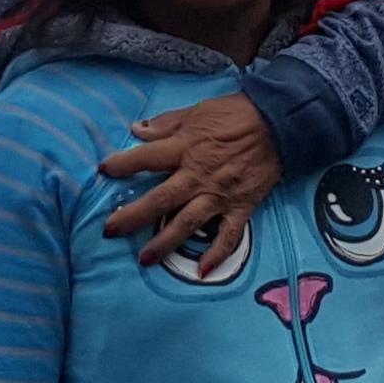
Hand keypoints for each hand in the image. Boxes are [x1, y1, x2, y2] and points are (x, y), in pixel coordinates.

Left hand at [105, 93, 283, 268]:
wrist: (279, 122)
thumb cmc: (236, 114)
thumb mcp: (197, 111)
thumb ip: (166, 124)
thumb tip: (137, 130)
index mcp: (184, 148)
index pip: (146, 158)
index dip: (122, 164)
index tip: (104, 171)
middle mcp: (197, 176)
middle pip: (159, 200)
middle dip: (132, 217)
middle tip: (110, 230)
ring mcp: (219, 195)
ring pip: (186, 223)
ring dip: (164, 243)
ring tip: (144, 259)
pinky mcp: (241, 207)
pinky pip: (228, 236)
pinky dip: (216, 254)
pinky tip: (201, 271)